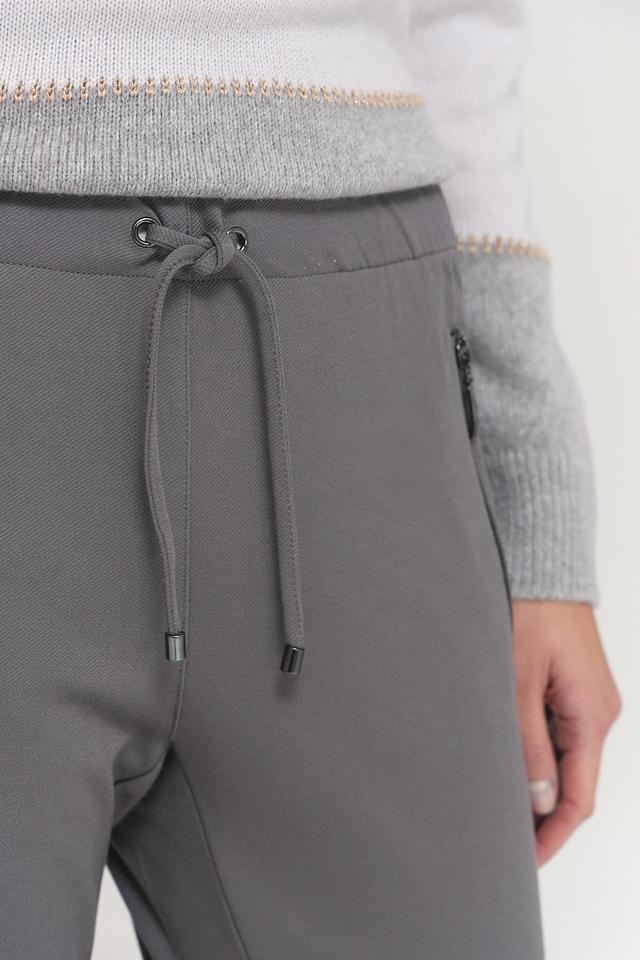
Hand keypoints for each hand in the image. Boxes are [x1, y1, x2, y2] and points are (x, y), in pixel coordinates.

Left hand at [512, 600, 620, 866]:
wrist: (544, 564)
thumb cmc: (531, 612)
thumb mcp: (519, 682)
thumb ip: (529, 742)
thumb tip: (539, 800)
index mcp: (592, 717)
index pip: (579, 799)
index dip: (552, 836)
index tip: (525, 861)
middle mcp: (599, 713)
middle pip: (575, 783)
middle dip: (543, 816)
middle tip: (502, 837)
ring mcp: (588, 699)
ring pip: (566, 759)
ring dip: (538, 784)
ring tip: (498, 803)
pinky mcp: (573, 685)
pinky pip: (560, 733)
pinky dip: (538, 754)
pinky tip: (510, 760)